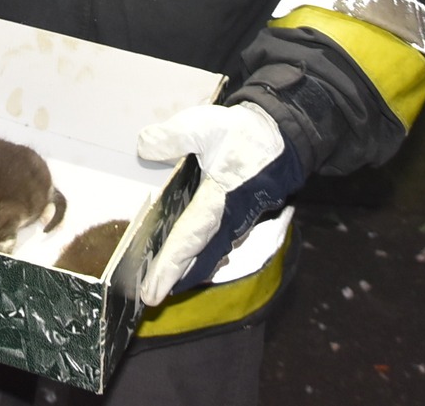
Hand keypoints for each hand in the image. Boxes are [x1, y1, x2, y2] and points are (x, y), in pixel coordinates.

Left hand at [134, 102, 304, 305]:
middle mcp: (231, 218)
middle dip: (175, 278)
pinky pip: (217, 244)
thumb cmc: (244, 132)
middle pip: (198, 257)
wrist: (281, 135)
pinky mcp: (240, 218)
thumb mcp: (205, 126)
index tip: (152, 290)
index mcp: (220, 198)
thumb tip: (143, 146)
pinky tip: (186, 263)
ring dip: (187, 271)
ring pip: (209, 254)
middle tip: (150, 298)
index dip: (170, 266)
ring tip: (162, 286)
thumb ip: (172, 137)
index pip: (189, 238)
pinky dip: (199, 257)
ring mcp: (238, 221)